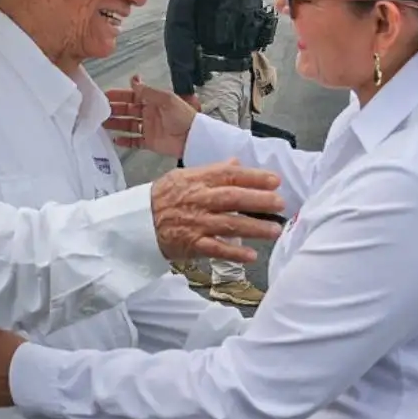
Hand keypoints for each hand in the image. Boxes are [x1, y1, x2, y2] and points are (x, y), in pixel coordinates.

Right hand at [105, 74, 199, 157]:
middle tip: (99, 111)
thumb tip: (133, 79)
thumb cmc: (182, 116)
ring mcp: (148, 128)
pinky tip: (115, 140)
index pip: (131, 97)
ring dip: (115, 124)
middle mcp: (148, 113)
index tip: (104, 96)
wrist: (193, 137)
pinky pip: (134, 142)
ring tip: (102, 125)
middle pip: (127, 111)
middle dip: (113, 110)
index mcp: (152, 101)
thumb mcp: (166, 99)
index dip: (118, 96)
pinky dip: (125, 142)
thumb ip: (147, 91)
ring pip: (127, 125)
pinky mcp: (149, 142)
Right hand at [150, 160, 283, 262]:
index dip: (254, 177)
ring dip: (254, 228)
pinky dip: (233, 253)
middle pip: (233, 198)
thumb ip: (213, 171)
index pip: (229, 175)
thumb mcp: (184, 176)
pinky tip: (251, 256)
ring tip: (274, 230)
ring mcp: (196, 223)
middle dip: (259, 200)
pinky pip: (215, 249)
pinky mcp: (191, 244)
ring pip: (229, 224)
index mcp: (197, 180)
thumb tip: (237, 162)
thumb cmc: (163, 197)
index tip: (275, 180)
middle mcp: (199, 200)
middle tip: (280, 203)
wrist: (137, 221)